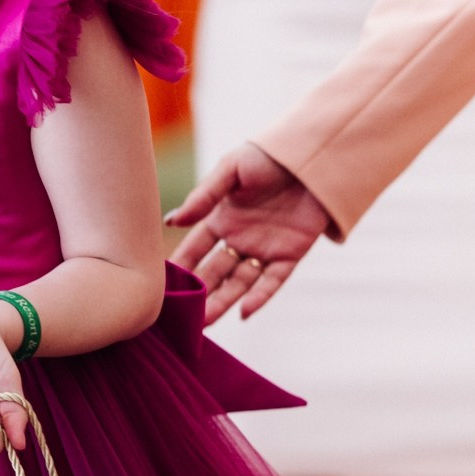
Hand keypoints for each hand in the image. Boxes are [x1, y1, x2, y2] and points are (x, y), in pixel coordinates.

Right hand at [166, 143, 330, 323]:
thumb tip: (171, 222)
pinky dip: (259, 297)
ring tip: (205, 322)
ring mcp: (264, 249)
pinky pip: (272, 280)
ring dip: (223, 302)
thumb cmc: (268, 156)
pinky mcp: (291, 254)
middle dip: (198, 294)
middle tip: (179, 317)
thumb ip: (203, 196)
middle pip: (214, 273)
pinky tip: (244, 312)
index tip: (160, 288)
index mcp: (222, 219)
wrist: (314, 154)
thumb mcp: (230, 170)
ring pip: (240, 283)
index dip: (180, 268)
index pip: (194, 249)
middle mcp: (240, 238)